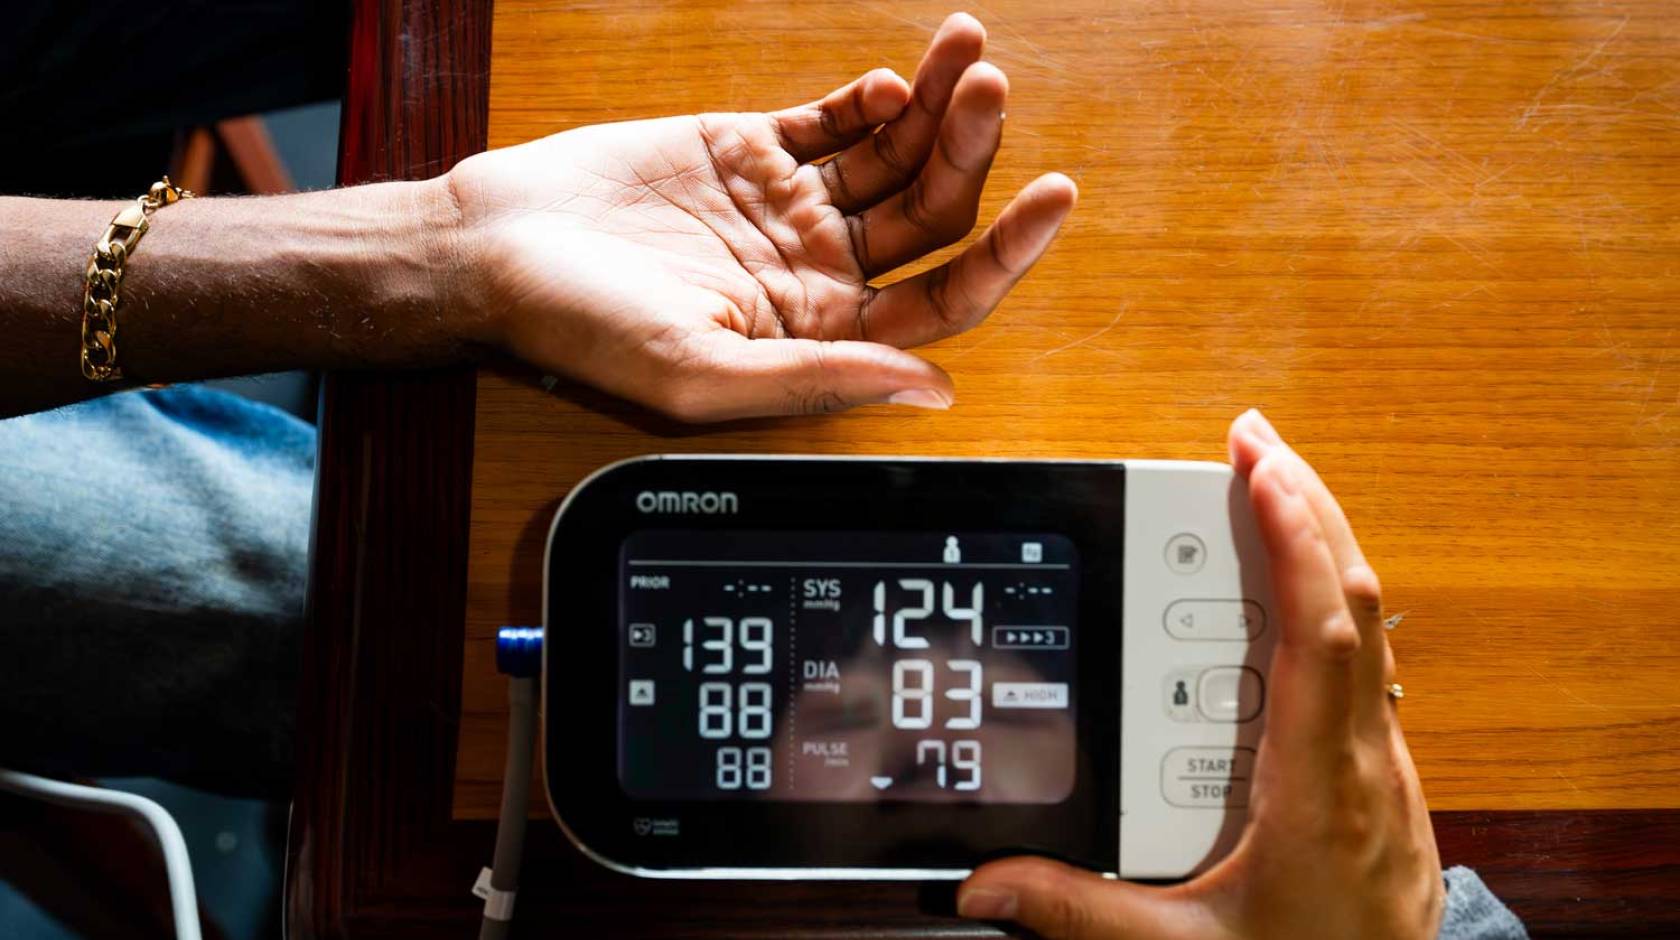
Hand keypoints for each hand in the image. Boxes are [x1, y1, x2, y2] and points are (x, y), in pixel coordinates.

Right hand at [444, 13, 1074, 420]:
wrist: (495, 247)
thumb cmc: (581, 328)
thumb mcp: (701, 372)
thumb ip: (821, 376)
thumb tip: (933, 389)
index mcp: (820, 334)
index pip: (942, 299)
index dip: (1005, 254)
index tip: (1051, 197)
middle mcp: (817, 272)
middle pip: (930, 215)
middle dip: (972, 151)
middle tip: (990, 90)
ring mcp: (789, 207)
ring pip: (895, 156)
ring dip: (939, 109)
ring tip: (969, 55)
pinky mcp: (752, 150)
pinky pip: (836, 120)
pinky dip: (874, 97)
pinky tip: (896, 80)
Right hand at [956, 410, 1443, 938]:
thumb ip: (1082, 915)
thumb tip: (990, 883)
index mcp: (1320, 789)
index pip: (1322, 633)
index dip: (1297, 538)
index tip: (1261, 467)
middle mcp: (1365, 763)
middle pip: (1358, 604)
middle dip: (1307, 505)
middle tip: (1252, 443)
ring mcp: (1383, 768)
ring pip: (1370, 632)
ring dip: (1322, 550)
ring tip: (1268, 494)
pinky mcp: (1380, 781)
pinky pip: (1364, 670)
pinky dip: (1329, 607)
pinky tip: (1290, 600)